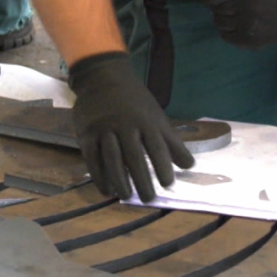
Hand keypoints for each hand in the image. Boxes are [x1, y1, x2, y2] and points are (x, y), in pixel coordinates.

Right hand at [69, 52, 194, 201]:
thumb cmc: (134, 100)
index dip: (163, 166)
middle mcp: (125, 125)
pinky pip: (92, 158)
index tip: (168, 184)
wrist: (102, 77)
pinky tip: (106, 190)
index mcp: (145, 120)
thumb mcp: (156, 115)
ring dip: (120, 181)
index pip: (156, 147)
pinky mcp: (87, 134)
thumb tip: (189, 166)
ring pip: (112, 159)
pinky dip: (99, 176)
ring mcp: (104, 129)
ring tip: (126, 197)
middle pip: (134, 157)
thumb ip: (171, 142)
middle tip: (148, 199)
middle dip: (142, 180)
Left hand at [175, 0, 276, 48]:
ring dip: (222, 14)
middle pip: (215, 8)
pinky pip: (226, 36)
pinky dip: (226, 28)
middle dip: (216, 1)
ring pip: (219, 22)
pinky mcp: (252, 42)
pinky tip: (238, 20)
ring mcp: (250, 29)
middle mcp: (248, 11)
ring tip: (235, 7)